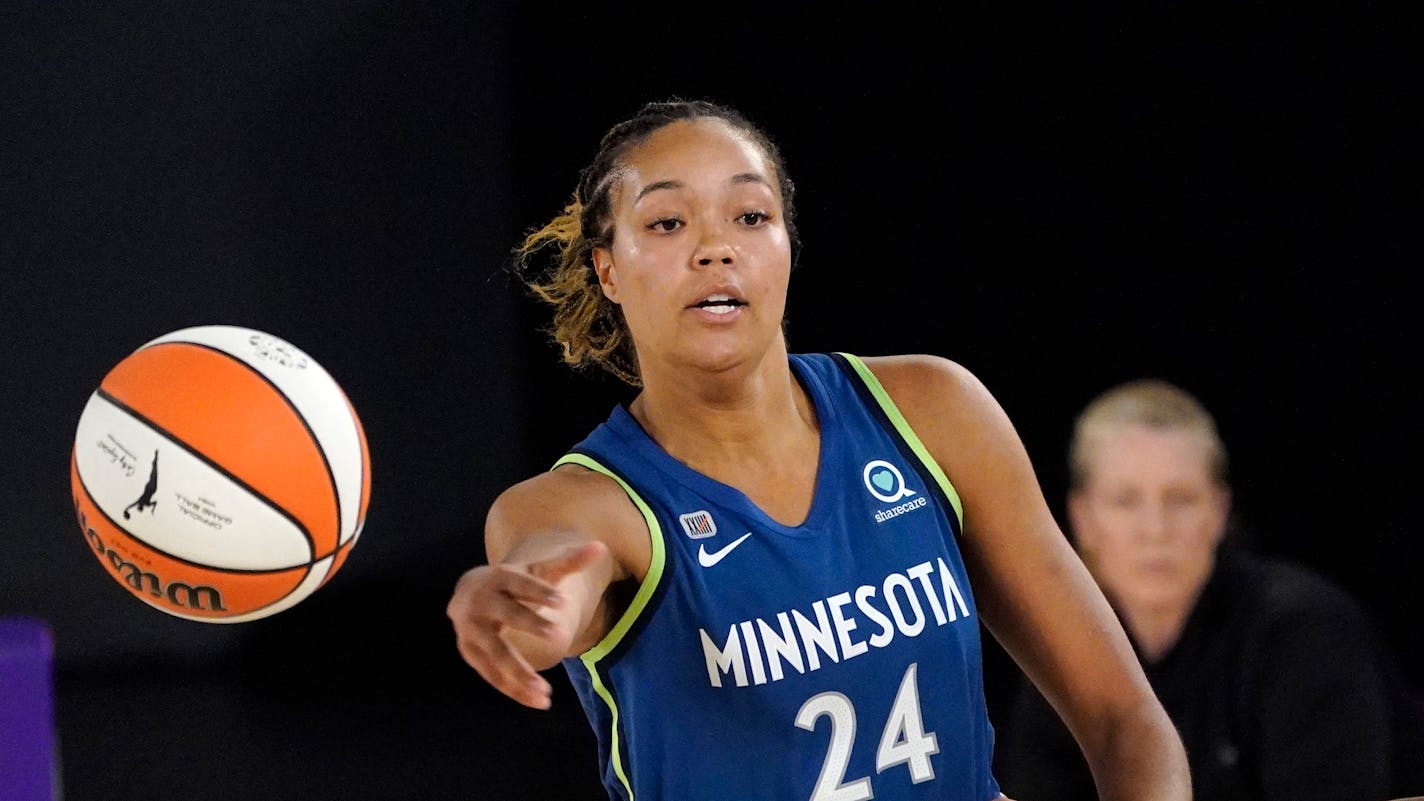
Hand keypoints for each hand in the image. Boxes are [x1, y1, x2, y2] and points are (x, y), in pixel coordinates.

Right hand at [446, 541, 606, 708]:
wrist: (469, 591)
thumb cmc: (513, 582)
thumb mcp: (537, 571)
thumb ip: (568, 562)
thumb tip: (601, 547)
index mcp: (499, 578)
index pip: (521, 585)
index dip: (541, 593)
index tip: (564, 602)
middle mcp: (481, 603)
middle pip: (507, 615)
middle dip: (530, 624)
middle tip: (558, 634)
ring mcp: (471, 630)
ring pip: (497, 654)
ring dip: (521, 673)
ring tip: (547, 693)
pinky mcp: (470, 652)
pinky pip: (492, 675)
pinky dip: (513, 689)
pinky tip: (537, 700)